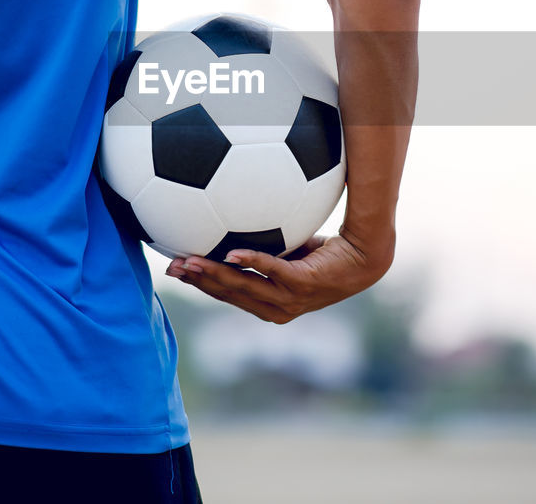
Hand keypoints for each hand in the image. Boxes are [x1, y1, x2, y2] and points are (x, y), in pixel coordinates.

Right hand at [165, 232, 392, 323]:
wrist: (364, 256)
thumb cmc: (326, 253)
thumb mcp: (285, 252)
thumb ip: (261, 249)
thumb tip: (230, 227)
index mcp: (268, 305)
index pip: (226, 296)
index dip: (199, 284)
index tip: (173, 270)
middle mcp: (277, 308)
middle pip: (229, 294)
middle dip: (198, 280)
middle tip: (171, 267)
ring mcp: (291, 299)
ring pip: (244, 287)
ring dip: (215, 273)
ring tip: (191, 260)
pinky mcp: (304, 284)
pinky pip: (273, 271)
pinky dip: (251, 262)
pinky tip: (231, 254)